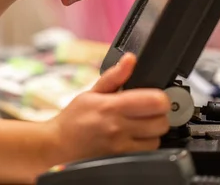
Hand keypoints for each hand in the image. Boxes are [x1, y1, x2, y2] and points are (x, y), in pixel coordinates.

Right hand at [46, 53, 169, 163]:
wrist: (58, 146)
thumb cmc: (74, 119)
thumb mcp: (92, 92)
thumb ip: (115, 75)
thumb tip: (130, 59)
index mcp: (112, 106)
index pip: (155, 101)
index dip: (160, 98)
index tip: (155, 97)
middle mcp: (118, 127)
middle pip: (161, 122)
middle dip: (158, 115)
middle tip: (147, 112)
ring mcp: (121, 147)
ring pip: (157, 140)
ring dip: (152, 133)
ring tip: (139, 126)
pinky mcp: (122, 160)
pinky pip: (147, 153)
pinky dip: (145, 146)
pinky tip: (134, 139)